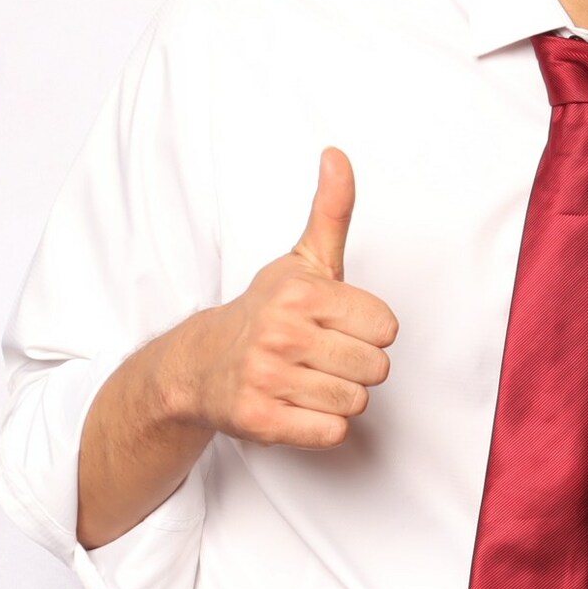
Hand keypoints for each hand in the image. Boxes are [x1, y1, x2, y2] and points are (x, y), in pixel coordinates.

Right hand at [171, 147, 399, 448]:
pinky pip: (331, 433)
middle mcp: (282, 334)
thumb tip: (337, 155)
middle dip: (355, 367)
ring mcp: (269, 379)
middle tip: (320, 356)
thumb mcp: (303, 260)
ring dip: (338, 397)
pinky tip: (297, 406)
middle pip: (375, 368)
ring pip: (356, 403)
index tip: (336, 326)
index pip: (387, 328)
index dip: (367, 331)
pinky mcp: (261, 420)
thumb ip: (331, 211)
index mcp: (301, 294)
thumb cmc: (265, 312)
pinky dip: (322, 426)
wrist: (200, 365)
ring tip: (306, 380)